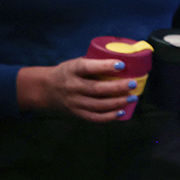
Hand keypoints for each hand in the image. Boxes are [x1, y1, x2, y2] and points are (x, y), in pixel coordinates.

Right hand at [15, 56, 138, 121]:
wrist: (46, 89)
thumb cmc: (68, 73)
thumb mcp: (75, 63)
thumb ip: (94, 64)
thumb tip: (123, 62)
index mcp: (72, 70)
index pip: (88, 68)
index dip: (105, 66)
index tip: (122, 65)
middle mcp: (72, 87)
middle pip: (97, 89)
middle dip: (118, 87)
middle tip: (133, 84)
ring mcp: (74, 102)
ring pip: (98, 105)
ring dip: (118, 103)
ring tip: (133, 98)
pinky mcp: (77, 113)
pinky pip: (95, 117)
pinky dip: (110, 116)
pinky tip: (122, 112)